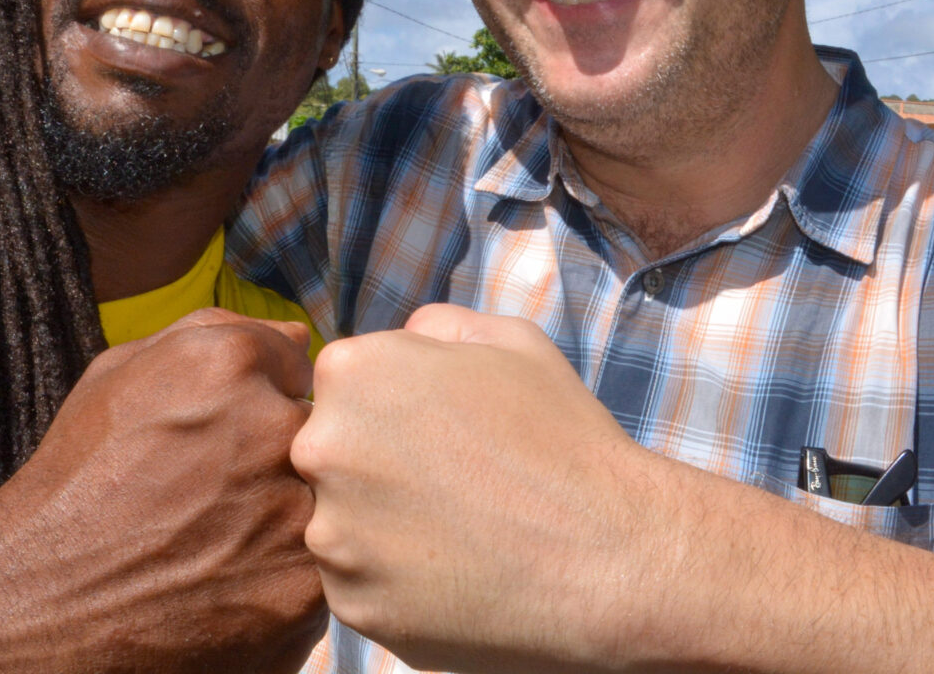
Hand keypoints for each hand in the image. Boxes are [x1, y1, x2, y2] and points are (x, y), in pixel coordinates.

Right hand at [0, 308, 326, 672]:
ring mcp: (295, 517)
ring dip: (289, 517)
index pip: (300, 367)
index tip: (225, 434)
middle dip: (285, 457)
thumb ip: (215, 333)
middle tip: (226, 491)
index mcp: (230, 364)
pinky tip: (227, 582)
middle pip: (321, 432)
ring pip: (328, 503)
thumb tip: (295, 339)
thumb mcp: (121, 374)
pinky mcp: (301, 595)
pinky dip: (284, 577)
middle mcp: (274, 430)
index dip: (265, 401)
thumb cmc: (77, 481)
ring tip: (223, 539)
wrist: (40, 602)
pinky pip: (322, 571)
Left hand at [292, 304, 667, 673]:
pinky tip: (456, 575)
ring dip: (383, 527)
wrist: (610, 556)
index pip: (344, 387)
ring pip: (341, 523)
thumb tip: (399, 341)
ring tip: (460, 532)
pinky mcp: (352, 606)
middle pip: (332, 454)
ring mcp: (334, 533)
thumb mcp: (508, 340)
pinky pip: (359, 586)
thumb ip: (434, 328)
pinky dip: (396, 585)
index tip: (441, 432)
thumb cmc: (565, 440)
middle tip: (451, 486)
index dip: (396, 409)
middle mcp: (323, 447)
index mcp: (355, 372)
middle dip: (378, 466)